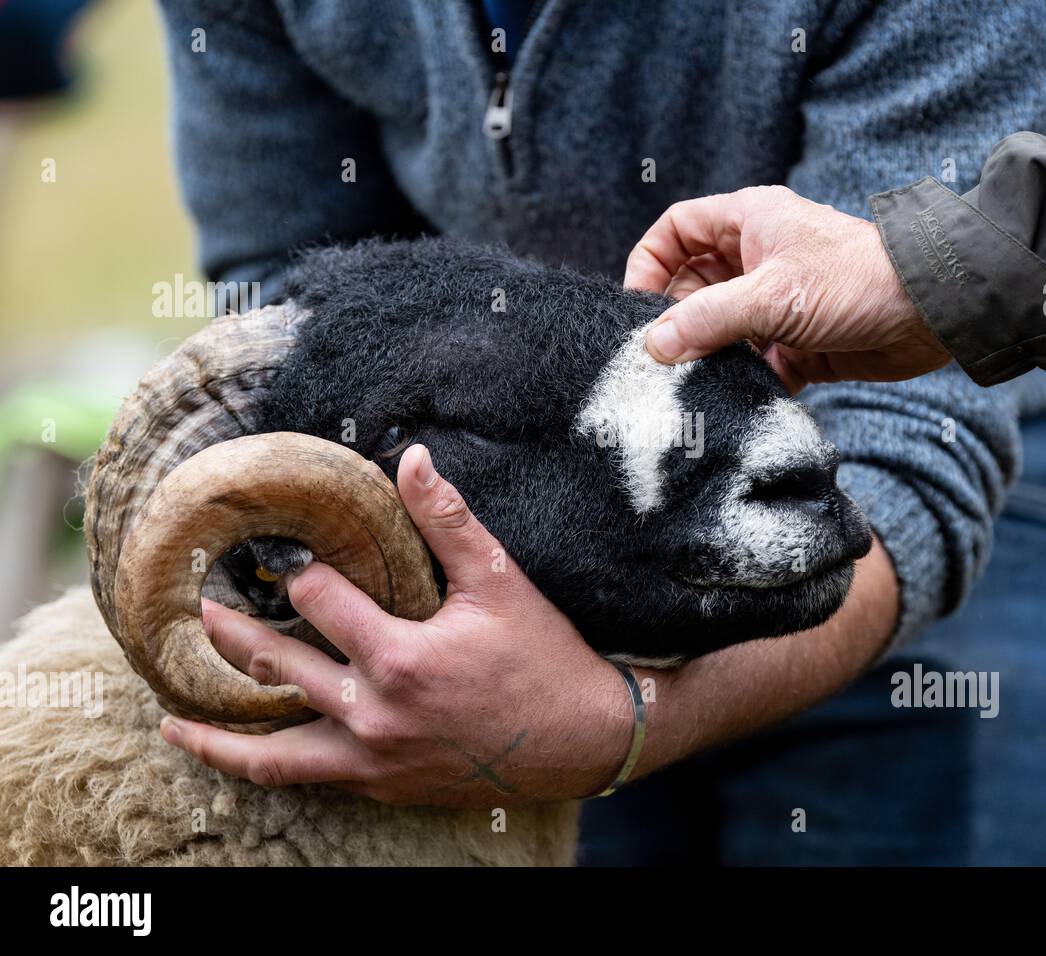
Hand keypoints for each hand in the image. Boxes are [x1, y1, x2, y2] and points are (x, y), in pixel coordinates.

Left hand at [159, 443, 632, 806]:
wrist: (583, 738)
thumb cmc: (545, 656)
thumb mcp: (501, 580)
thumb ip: (448, 521)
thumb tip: (412, 458)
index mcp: (399, 657)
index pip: (316, 601)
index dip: (299, 574)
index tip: (288, 559)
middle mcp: (375, 715)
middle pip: (276, 669)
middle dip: (232, 635)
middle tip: (198, 612)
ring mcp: (376, 759)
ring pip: (275, 754)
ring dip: (219, 736)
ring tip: (174, 720)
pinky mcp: (386, 786)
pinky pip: (311, 781)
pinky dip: (269, 770)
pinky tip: (249, 760)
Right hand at [624, 185, 950, 389]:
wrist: (933, 312)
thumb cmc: (858, 279)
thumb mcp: (772, 295)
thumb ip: (708, 319)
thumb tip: (653, 346)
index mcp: (749, 221)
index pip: (677, 230)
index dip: (649, 262)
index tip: (635, 306)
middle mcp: (759, 257)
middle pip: (693, 285)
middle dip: (675, 320)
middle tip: (661, 357)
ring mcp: (778, 301)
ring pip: (722, 328)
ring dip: (708, 355)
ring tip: (693, 382)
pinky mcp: (799, 342)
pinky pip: (755, 362)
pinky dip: (744, 380)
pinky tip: (737, 397)